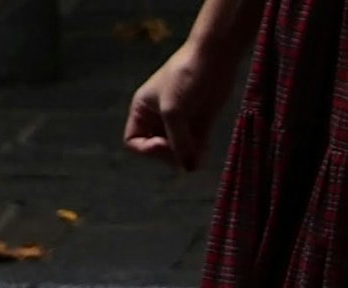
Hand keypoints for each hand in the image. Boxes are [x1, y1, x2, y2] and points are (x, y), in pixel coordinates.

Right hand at [124, 45, 227, 167]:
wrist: (213, 58)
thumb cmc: (185, 76)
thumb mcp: (174, 109)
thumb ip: (177, 140)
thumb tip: (187, 168)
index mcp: (142, 110)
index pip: (133, 142)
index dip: (147, 149)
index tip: (163, 142)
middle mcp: (158, 119)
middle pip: (157, 151)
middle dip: (170, 154)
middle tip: (185, 148)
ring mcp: (179, 124)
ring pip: (178, 153)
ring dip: (187, 157)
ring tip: (199, 150)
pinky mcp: (199, 125)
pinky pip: (195, 150)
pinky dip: (200, 154)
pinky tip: (205, 148)